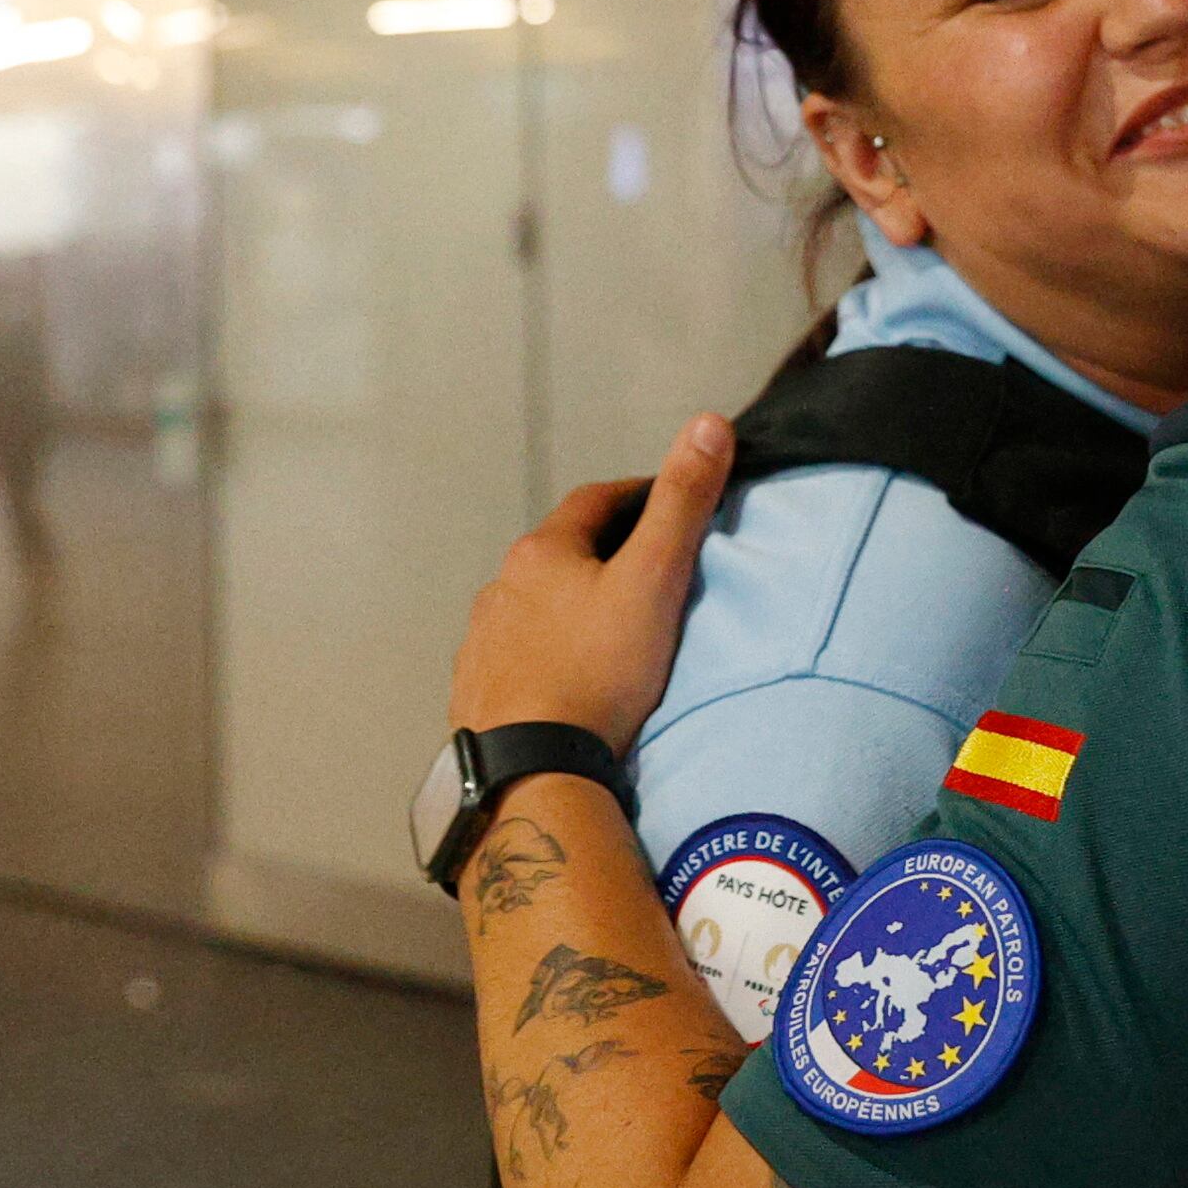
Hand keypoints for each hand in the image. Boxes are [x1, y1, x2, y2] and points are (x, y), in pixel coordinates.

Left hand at [451, 413, 732, 747]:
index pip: (596, 501)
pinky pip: (516, 656)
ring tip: (611, 631)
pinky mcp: (477, 690)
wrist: (531, 766)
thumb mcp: (654, 580)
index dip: (638, 496)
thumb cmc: (598, 671)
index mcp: (543, 552)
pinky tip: (569, 678)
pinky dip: (546, 654)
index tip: (672, 506)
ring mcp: (482, 641)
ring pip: (534, 606)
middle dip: (603, 553)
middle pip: (561, 553)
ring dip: (569, 605)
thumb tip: (710, 422)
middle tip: (650, 571)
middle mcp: (501, 587)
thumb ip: (682, 502)